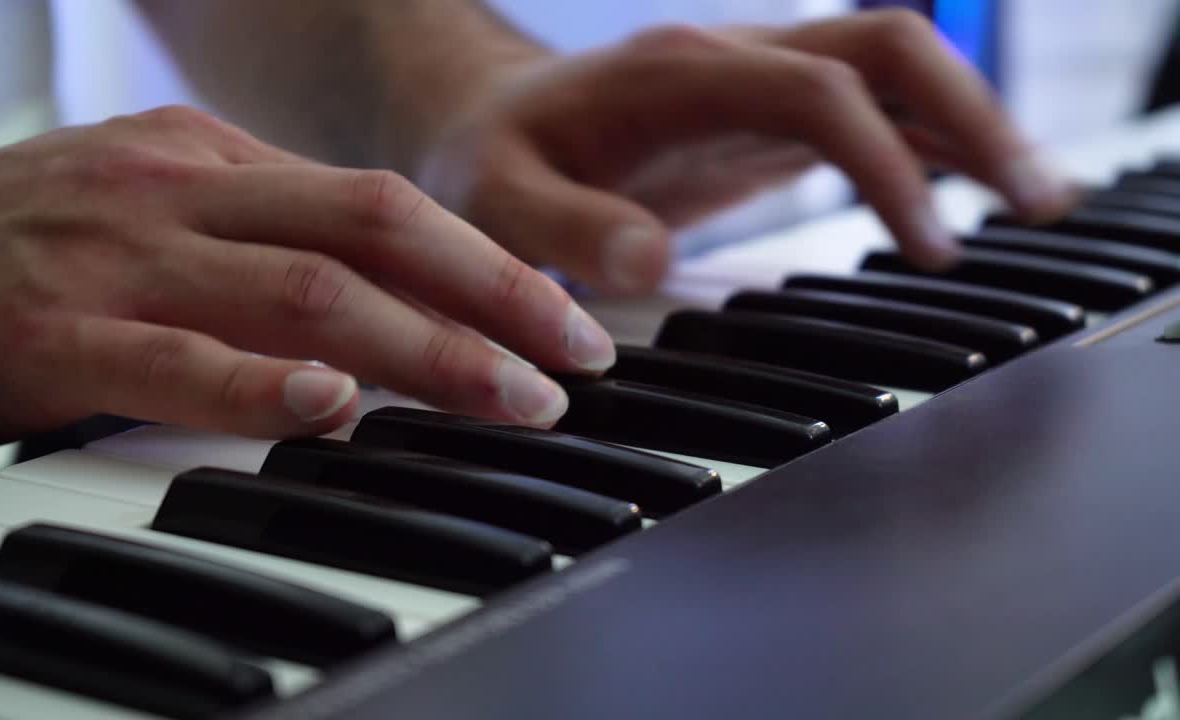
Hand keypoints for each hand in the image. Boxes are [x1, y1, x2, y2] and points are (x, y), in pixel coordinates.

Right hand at [0, 106, 614, 459]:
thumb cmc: (5, 259)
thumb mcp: (143, 219)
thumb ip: (253, 247)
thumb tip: (378, 308)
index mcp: (202, 158)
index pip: (379, 204)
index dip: (487, 263)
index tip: (563, 320)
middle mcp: (172, 190)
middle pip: (372, 230)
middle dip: (493, 297)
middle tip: (577, 362)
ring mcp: (108, 256)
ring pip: (303, 292)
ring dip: (426, 350)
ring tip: (510, 402)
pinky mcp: (39, 335)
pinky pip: (171, 359)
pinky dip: (258, 387)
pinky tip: (331, 413)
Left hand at [411, 9, 1079, 294]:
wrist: (487, 125)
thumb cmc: (490, 163)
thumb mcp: (499, 202)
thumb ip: (566, 230)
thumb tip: (650, 259)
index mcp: (677, 73)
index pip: (819, 94)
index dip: (886, 162)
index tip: (926, 248)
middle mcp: (731, 60)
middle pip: (888, 52)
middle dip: (974, 116)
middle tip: (1037, 202)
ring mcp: (755, 82)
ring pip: (894, 73)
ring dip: (971, 124)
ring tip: (1039, 199)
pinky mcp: (765, 115)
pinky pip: (869, 111)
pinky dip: (930, 143)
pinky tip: (971, 186)